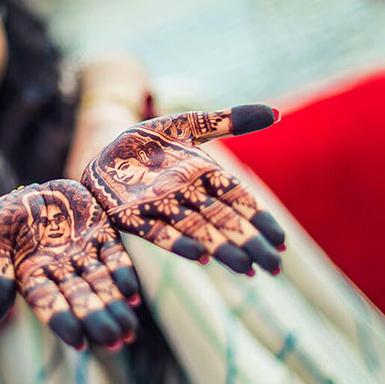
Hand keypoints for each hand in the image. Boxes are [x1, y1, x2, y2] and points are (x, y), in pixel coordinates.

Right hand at [0, 179, 139, 349]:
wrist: (32, 194)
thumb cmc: (6, 220)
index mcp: (34, 277)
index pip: (49, 303)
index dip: (63, 321)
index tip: (79, 341)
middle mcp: (63, 272)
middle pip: (81, 298)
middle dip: (97, 318)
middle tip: (115, 340)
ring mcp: (85, 254)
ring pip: (102, 283)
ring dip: (116, 305)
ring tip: (129, 328)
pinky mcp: (103, 235)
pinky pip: (116, 256)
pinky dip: (124, 274)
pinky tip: (132, 293)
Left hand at [81, 105, 285, 274]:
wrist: (103, 147)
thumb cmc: (149, 140)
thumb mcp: (188, 124)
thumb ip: (227, 121)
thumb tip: (277, 114)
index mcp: (204, 176)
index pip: (238, 199)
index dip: (259, 219)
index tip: (281, 241)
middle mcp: (187, 196)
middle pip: (223, 221)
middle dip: (248, 244)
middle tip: (274, 268)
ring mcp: (161, 208)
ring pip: (197, 231)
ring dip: (222, 250)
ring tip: (247, 269)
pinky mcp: (133, 216)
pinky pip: (158, 233)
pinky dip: (178, 245)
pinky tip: (200, 258)